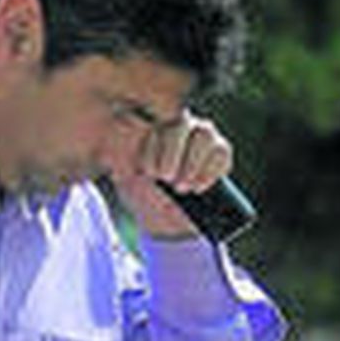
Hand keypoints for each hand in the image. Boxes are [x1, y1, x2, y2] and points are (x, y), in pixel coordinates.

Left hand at [109, 112, 233, 240]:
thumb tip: (118, 123)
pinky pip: (221, 153)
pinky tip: (197, 188)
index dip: (153, 147)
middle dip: (172, 152)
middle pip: (182, 124)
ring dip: (192, 162)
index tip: (148, 172)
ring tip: (181, 188)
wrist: (164, 218)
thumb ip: (118, 153)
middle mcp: (181, 126)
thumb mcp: (125, 176)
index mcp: (156, 127)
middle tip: (166, 178)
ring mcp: (203, 137)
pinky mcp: (220, 153)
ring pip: (205, 135)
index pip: (157, 122)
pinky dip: (209, 171)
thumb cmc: (142, 193)